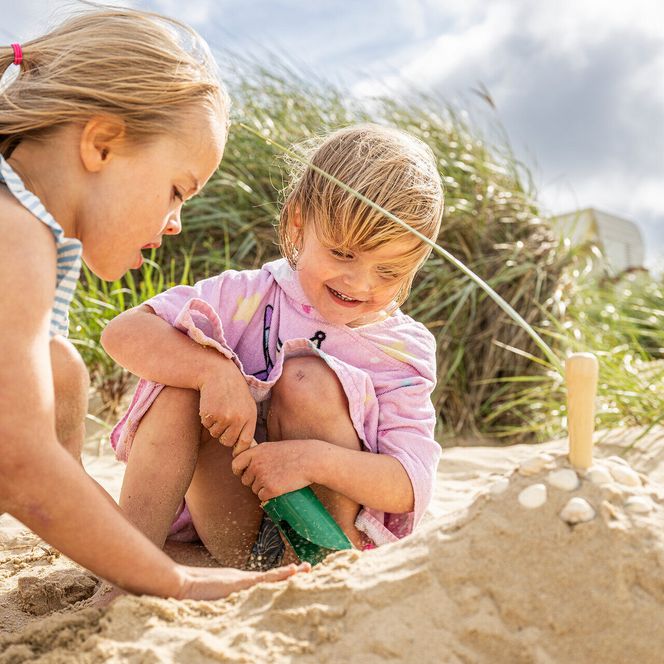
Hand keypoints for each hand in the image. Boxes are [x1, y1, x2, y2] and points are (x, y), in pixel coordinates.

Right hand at [175, 562, 310, 599]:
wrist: (179, 585)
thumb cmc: (190, 594)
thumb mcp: (210, 599)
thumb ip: (220, 600)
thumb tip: (224, 604)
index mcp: (237, 583)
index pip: (264, 582)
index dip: (280, 578)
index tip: (294, 573)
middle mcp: (243, 580)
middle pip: (272, 578)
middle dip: (290, 574)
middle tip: (308, 568)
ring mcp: (242, 580)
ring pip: (273, 577)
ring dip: (290, 574)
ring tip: (307, 569)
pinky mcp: (240, 582)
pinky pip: (265, 579)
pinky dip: (280, 575)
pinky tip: (293, 571)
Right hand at [197, 357, 256, 449]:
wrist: (218, 373)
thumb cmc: (233, 391)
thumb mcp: (246, 405)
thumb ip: (246, 423)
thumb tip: (244, 447)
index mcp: (251, 417)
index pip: (245, 442)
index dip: (238, 450)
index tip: (234, 454)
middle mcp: (239, 419)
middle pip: (227, 441)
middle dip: (223, 435)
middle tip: (223, 418)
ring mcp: (225, 417)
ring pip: (215, 434)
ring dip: (214, 425)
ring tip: (219, 408)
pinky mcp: (212, 414)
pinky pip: (207, 426)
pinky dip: (207, 419)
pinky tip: (211, 405)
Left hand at [231, 439, 319, 501]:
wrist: (312, 460)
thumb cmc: (298, 452)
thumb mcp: (275, 447)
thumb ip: (262, 454)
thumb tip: (251, 464)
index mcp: (257, 451)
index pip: (236, 463)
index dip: (239, 470)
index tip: (244, 473)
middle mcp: (256, 464)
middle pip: (245, 480)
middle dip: (254, 481)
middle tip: (270, 478)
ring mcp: (263, 477)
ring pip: (255, 489)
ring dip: (263, 488)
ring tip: (279, 481)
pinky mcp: (271, 489)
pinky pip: (263, 497)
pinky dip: (270, 496)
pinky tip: (280, 489)